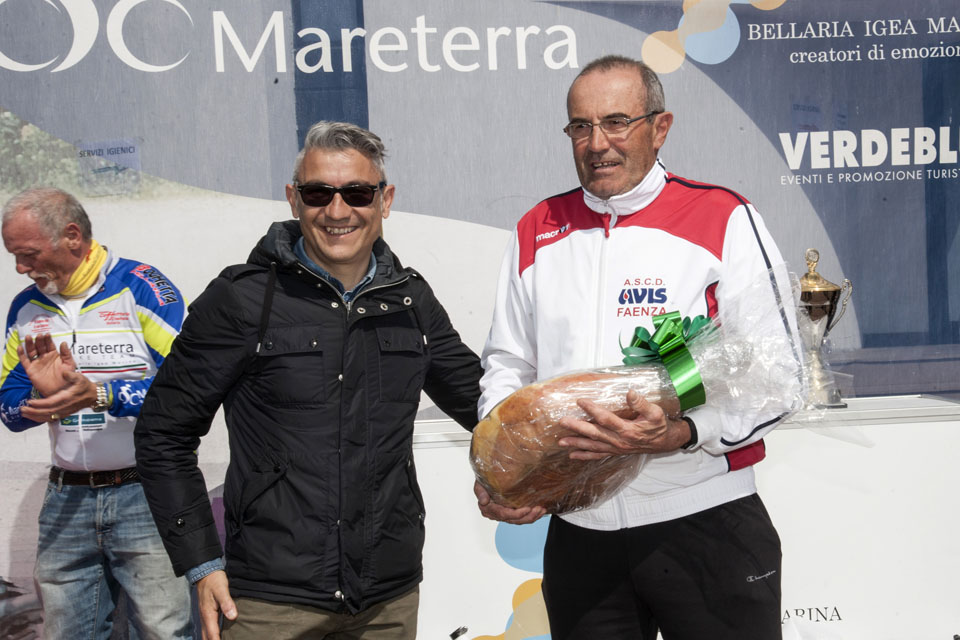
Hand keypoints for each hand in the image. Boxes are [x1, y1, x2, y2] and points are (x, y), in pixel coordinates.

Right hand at [17, 334, 75, 396]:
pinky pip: (24, 360)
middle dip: (39, 340)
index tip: (47, 334)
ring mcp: (37, 363)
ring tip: (28, 337)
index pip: (49, 345)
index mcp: (54, 354)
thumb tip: (63, 343)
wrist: (60, 390)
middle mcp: (44, 357)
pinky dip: (21, 354)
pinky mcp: (30, 369)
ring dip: (29, 344)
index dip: (48, 339)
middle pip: (40, 346)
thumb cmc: (66, 377)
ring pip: (31, 351)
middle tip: (39, 335)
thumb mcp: (69, 364)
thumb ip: (66, 354)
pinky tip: (20, 347)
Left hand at [20, 368, 96, 423]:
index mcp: (66, 397)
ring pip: (47, 417)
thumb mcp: (80, 377)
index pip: (50, 403)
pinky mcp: (63, 414)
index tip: (29, 402)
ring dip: (35, 416)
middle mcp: (64, 406)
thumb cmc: (84, 386)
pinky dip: (40, 418)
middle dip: (33, 412)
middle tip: (22, 409)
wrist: (93, 396)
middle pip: (46, 412)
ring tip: (24, 414)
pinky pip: (50, 418)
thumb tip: (63, 373)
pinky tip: (32, 417)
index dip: (39, 404)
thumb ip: (71, 375)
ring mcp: (63, 411)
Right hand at [196, 570, 236, 639]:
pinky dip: (211, 635)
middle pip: (207, 637)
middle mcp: (205, 618)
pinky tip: (217, 636)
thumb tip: (233, 616)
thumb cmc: (215, 581)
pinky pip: (207, 628)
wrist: (206, 572)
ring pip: (206, 634)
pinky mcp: (206, 613)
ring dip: (211, 639)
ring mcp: (204, 616)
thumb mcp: (222, 589)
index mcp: (208, 614)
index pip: (213, 634)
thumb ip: (227, 603)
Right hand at [474, 480, 545, 524]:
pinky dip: (531, 516)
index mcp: (488, 509)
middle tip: (538, 509)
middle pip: (513, 520)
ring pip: (519, 521)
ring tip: (541, 510)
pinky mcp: (510, 514)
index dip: (516, 514)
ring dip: (532, 517)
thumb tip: (484, 501)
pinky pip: (521, 518)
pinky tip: (539, 511)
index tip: (527, 509)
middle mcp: (496, 515)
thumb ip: (480, 491)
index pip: (503, 514)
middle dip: (528, 516)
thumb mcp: (479, 483)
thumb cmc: (484, 480)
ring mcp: (504, 515)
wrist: (488, 479)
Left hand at [557, 389, 689, 459]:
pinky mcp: (615, 452)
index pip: (606, 419)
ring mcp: (616, 448)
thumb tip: (630, 393)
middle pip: (595, 434)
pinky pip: (598, 455)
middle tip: (562, 422)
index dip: (592, 410)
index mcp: (628, 430)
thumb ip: (641, 404)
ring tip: (561, 442)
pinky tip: (573, 455)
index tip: (580, 401)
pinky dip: (585, 456)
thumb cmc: (659, 425)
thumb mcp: (655, 412)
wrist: (665, 442)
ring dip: (577, 444)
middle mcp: (619, 441)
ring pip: (593, 446)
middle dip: (577, 428)